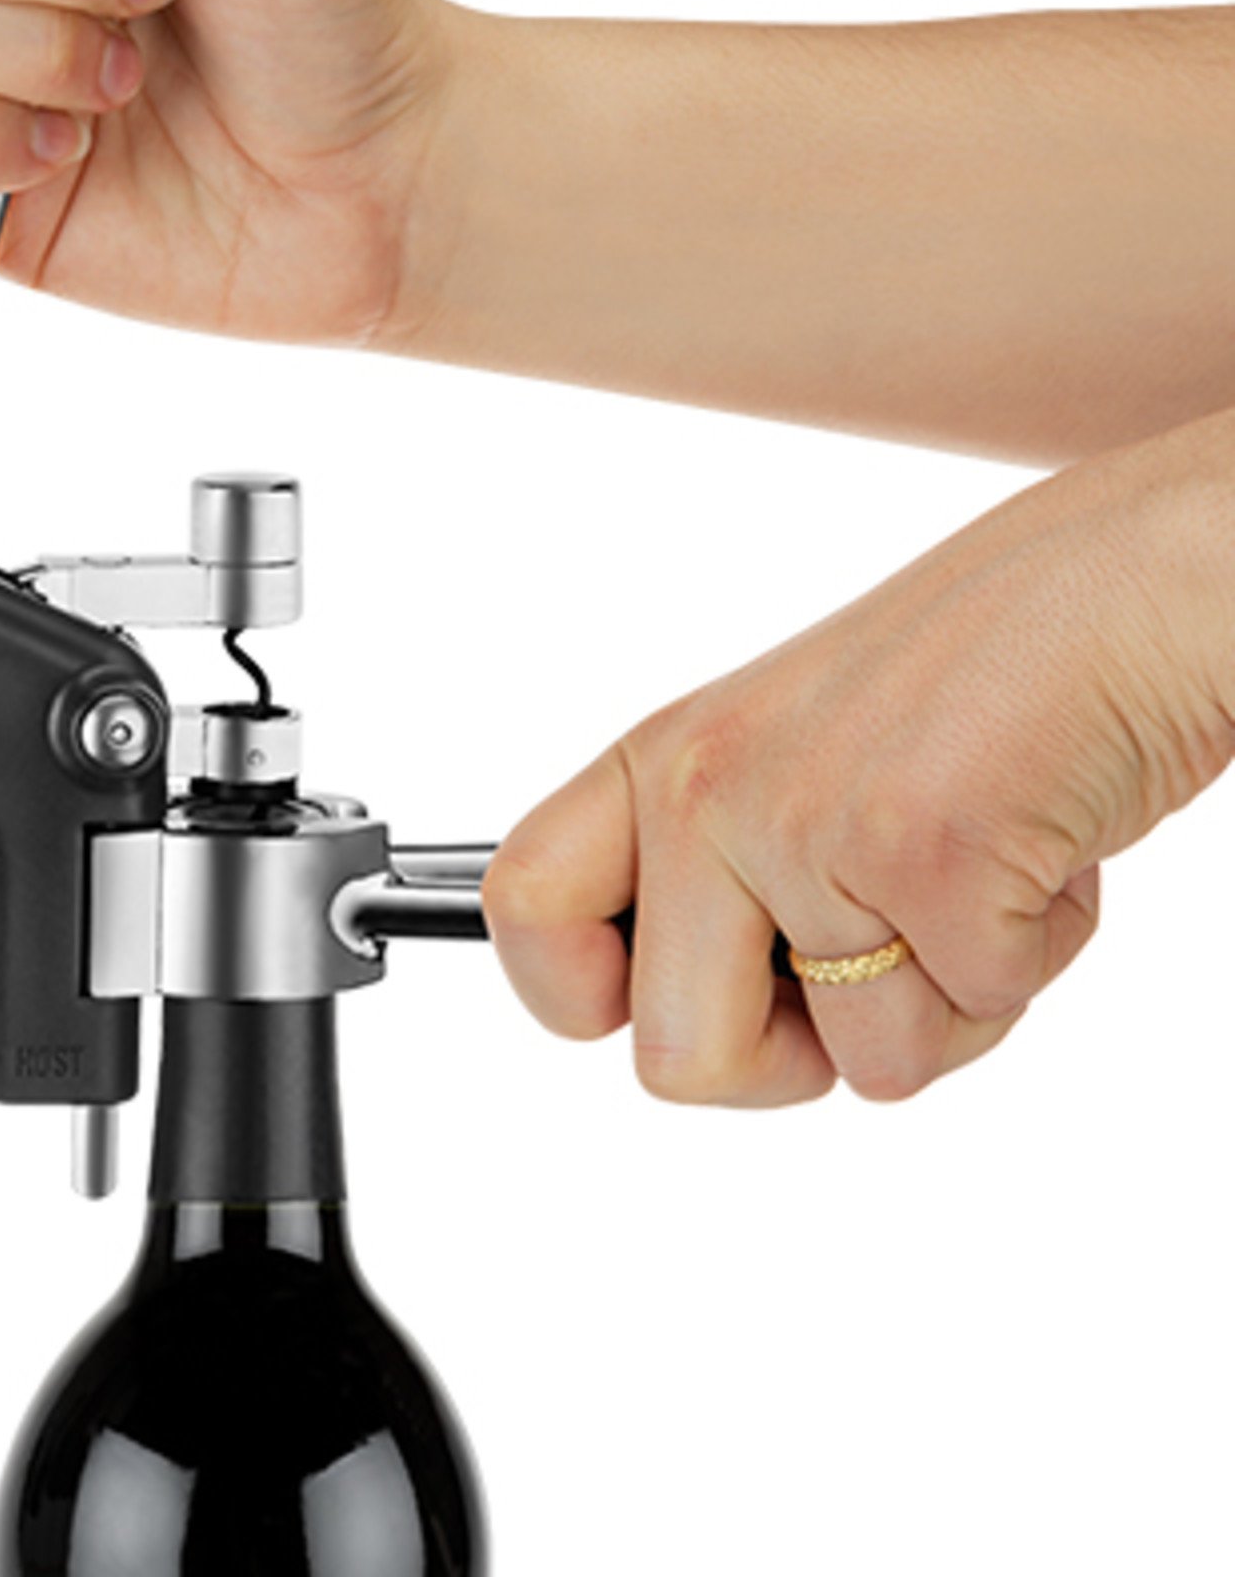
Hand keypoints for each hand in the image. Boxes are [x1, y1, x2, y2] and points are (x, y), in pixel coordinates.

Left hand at [483, 410, 1234, 1103]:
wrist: (1130, 586)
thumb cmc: (973, 681)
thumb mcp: (789, 758)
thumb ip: (713, 873)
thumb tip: (660, 1019)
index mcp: (662, 759)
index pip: (522, 907)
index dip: (571, 997)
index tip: (644, 1003)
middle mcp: (708, 786)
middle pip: (674, 1062)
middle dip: (792, 1063)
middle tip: (872, 963)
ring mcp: (805, 821)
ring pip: (861, 1067)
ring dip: (945, 1001)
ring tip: (972, 868)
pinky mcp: (924, 855)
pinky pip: (973, 1019)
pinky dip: (1031, 960)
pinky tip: (1035, 850)